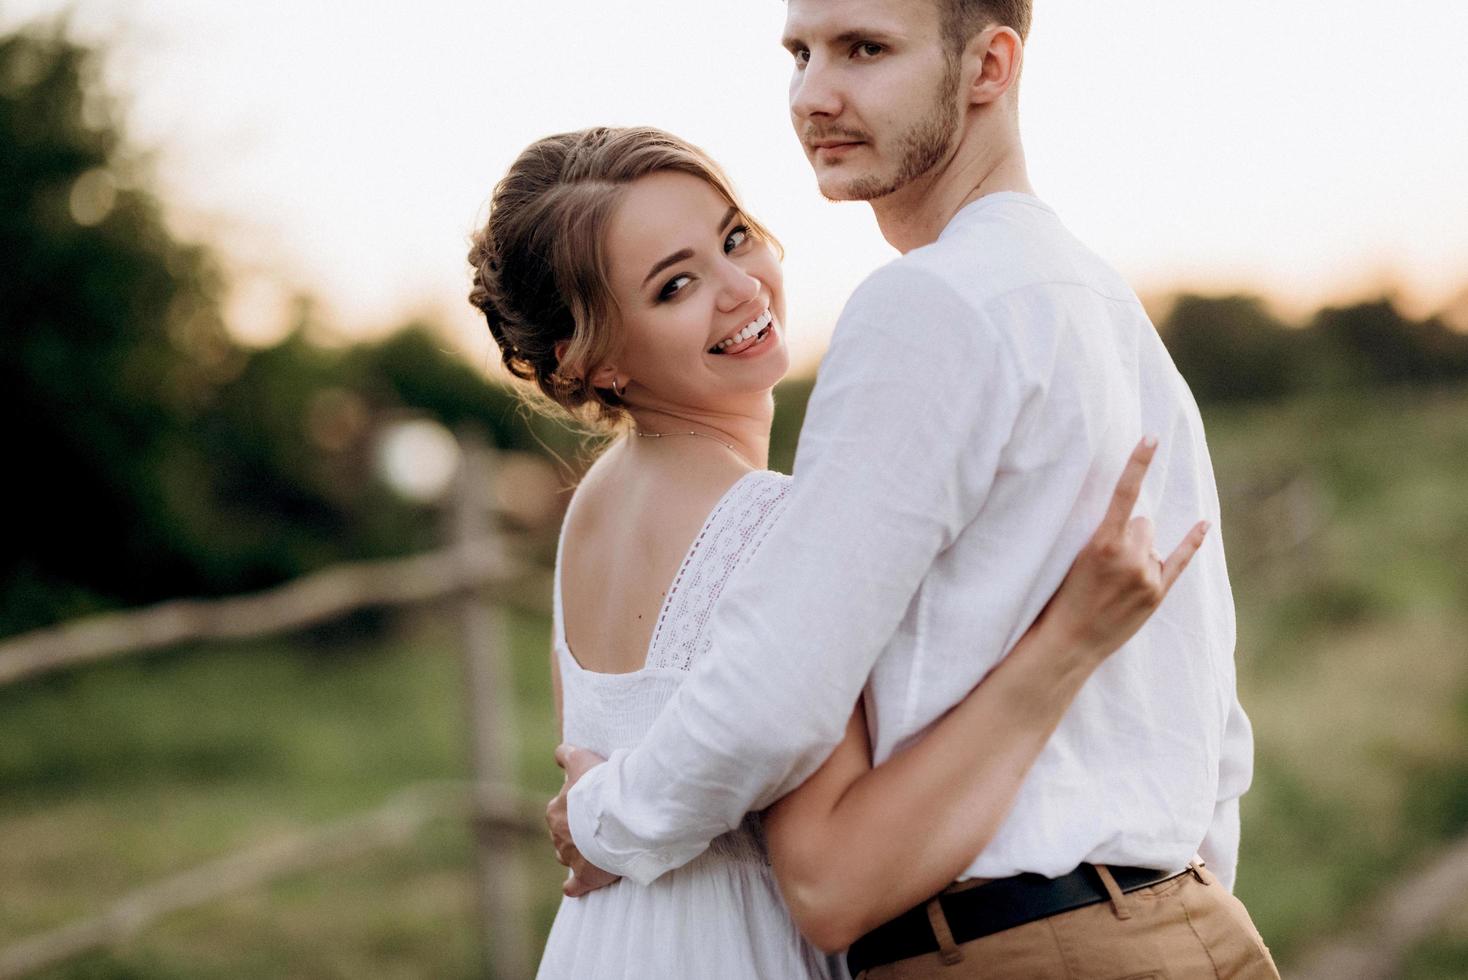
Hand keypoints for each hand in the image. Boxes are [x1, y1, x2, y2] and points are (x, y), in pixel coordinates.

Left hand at [545, 744, 620, 897]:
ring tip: (596, 849)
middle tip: (598, 824)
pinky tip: (573, 887)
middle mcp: (558, 835)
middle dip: (575, 830)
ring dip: (577, 852)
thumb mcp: (583, 760)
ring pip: (567, 855)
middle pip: (562, 833)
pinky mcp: (585, 876)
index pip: (558, 808)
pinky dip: (574, 886)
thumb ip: (568, 755)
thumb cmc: (602, 786)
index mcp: (555, 810)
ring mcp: (571, 857)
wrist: (623, 815)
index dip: (574, 805)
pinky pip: (574, 885)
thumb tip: (559, 752)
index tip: (589, 803)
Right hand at [1038, 436, 1210, 661]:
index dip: (1138, 463)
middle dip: (1130, 534)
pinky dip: (1191, 542)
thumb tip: (1142, 521)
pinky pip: (1180, 561)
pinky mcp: (1157, 594)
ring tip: (1115, 581)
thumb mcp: (1076, 558)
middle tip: (1106, 564)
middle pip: (1143, 523)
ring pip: (1152, 543)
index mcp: (1102, 544)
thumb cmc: (1063, 598)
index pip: (1124, 494)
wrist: (1069, 642)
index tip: (1151, 436)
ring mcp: (1147, 577)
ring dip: (1140, 553)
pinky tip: (1203, 524)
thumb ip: (1109, 537)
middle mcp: (1130, 557)